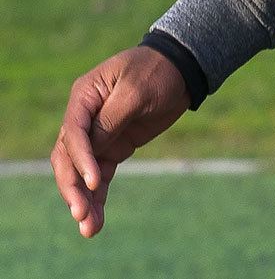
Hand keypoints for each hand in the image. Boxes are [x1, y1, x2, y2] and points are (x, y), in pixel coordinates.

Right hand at [51, 46, 192, 237]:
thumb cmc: (158, 71)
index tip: (94, 182)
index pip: (73, 134)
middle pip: (68, 159)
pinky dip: (98, 198)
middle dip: (73, 188)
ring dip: (84, 201)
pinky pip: (100, 177)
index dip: (81, 160)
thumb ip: (111, 119)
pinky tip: (97, 221)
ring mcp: (97, 136)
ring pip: (81, 174)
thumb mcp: (136, 91)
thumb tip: (91, 149)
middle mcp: (84, 119)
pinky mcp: (113, 148)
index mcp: (84, 98)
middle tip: (81, 215)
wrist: (182, 68)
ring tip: (90, 229)